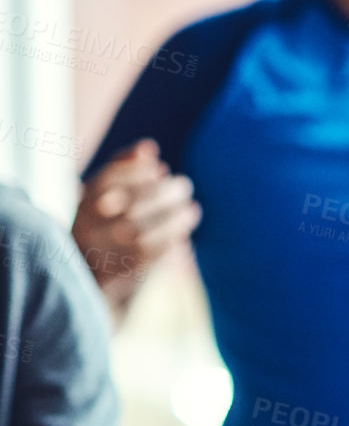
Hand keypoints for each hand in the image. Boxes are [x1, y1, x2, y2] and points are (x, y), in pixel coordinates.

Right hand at [71, 139, 201, 316]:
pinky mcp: (120, 274)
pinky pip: (150, 256)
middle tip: (184, 185)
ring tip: (191, 208)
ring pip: (143, 233)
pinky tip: (183, 234)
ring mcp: (102, 254)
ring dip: (174, 218)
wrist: (95, 277)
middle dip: (162, 193)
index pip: (105, 182)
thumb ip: (123, 168)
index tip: (160, 168)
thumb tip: (148, 148)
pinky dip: (171, 241)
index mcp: (79, 206)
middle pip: (129, 206)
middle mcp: (85, 230)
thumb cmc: (105, 224)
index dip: (135, 172)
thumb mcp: (106, 194)